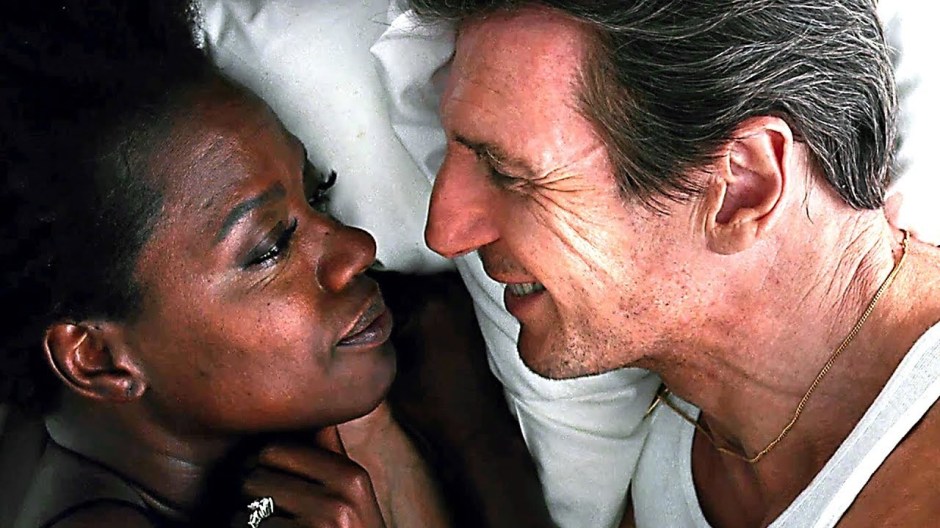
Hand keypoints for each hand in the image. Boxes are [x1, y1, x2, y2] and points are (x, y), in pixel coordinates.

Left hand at [241, 427, 386, 527]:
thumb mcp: (350, 496)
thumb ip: (330, 454)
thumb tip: (319, 409)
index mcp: (351, 477)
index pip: (273, 449)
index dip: (261, 467)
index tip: (269, 486)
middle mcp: (339, 501)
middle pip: (254, 478)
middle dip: (250, 498)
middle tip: (267, 514)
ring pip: (242, 513)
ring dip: (244, 526)